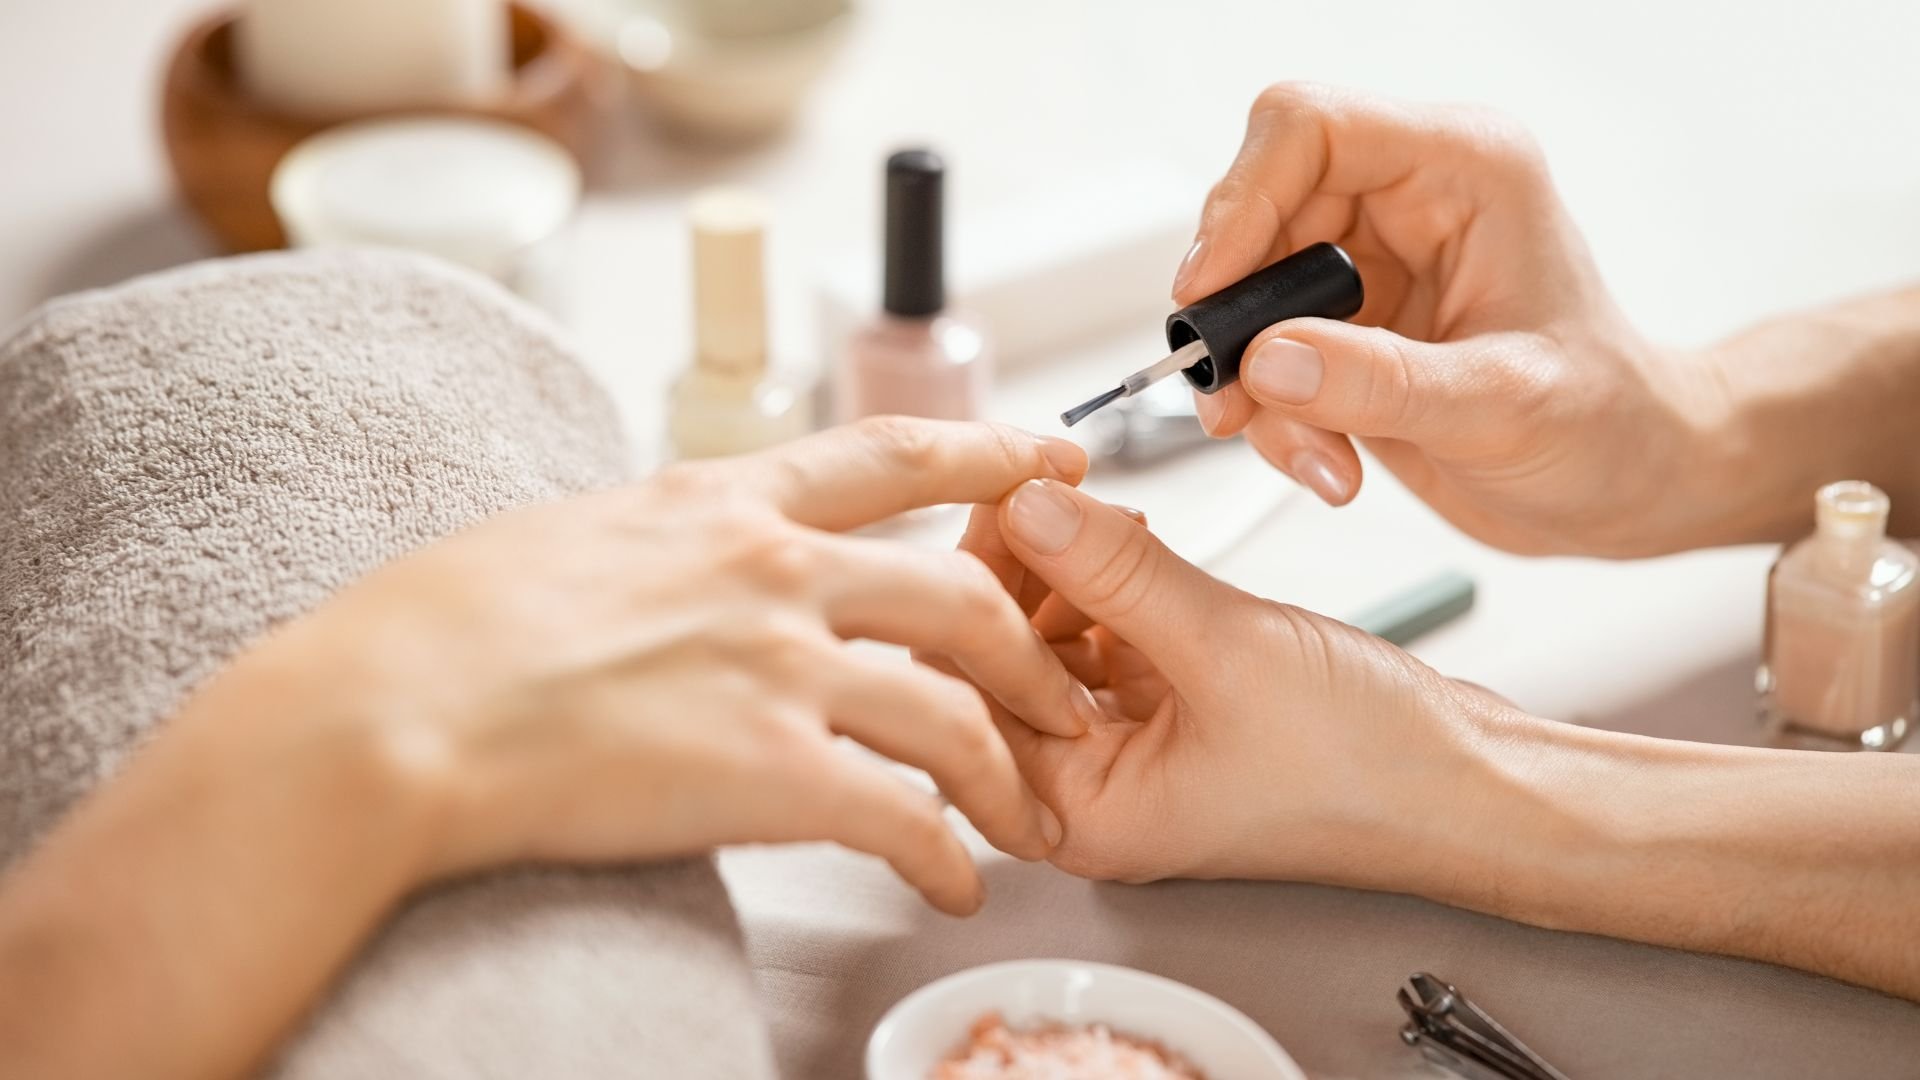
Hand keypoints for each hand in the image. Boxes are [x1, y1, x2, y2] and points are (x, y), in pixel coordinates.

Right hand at [210, 418, 1101, 914]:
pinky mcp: (767, 770)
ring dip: (1010, 775)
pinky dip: (945, 852)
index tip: (1056, 457)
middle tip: (1070, 696)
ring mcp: (777, 665)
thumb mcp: (573, 531)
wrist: (389, 711)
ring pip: (958, 708)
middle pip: (964, 594)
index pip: (895, 456)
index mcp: (723, 501)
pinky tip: (952, 879)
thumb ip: (666, 539)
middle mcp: (772, 569)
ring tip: (1030, 822)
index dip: (994, 453)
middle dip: (1035, 653)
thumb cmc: (440, 626)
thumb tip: (680, 554)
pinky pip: (904, 813)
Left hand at [936, 478, 1485, 885]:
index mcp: (1080, 814)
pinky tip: (1136, 543)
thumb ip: (1116, 575)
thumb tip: (1026, 505)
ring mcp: (1132, 751)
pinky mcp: (1172, 712)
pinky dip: (1113, 588)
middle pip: (1001, 663)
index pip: (969, 692)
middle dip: (1020, 574)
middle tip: (1047, 491)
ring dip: (1068, 571)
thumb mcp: (1226, 649)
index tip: (1001, 504)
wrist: (1472, 785)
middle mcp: (1091, 791)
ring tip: (1105, 514)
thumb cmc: (1367, 767)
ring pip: (1052, 642)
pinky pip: (1109, 638)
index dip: (974, 591)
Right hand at [1176, 84, 1731, 556]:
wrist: (1626, 486)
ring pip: (1247, 295)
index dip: (1241, 200)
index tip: (1211, 291)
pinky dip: (1273, 417)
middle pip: (1258, 214)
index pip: (1309, 130)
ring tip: (1313, 452)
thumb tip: (1267, 359)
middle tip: (1237, 397)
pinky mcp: (1343, 329)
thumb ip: (1381, 381)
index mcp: (1463, 170)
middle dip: (1239, 316)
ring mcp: (1368, 267)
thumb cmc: (1609, 424)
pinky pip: (1262, 356)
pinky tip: (1327, 458)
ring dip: (1254, 385)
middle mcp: (1407, 203)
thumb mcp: (1503, 407)